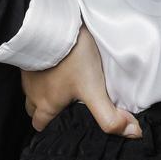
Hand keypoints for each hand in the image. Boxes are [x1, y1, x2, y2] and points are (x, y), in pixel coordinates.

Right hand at [20, 23, 141, 137]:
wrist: (52, 26)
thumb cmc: (69, 60)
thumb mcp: (93, 90)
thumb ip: (109, 115)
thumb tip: (132, 133)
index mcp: (46, 104)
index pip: (39, 125)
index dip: (48, 127)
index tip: (59, 124)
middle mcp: (32, 92)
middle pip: (33, 108)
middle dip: (44, 109)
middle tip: (61, 103)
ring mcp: (28, 72)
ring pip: (32, 88)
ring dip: (43, 88)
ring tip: (61, 81)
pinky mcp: (29, 54)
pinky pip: (32, 68)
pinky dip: (42, 69)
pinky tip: (55, 62)